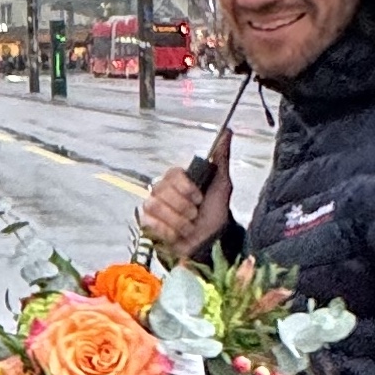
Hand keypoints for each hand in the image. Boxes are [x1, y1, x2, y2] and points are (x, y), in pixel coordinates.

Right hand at [141, 130, 233, 261]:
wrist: (210, 242)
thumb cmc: (214, 214)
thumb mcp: (221, 184)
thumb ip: (221, 158)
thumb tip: (227, 132)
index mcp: (178, 178)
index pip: (172, 174)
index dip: (186, 188)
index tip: (199, 198)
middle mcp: (162, 190)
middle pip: (161, 190)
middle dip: (183, 207)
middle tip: (195, 214)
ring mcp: (153, 207)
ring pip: (154, 205)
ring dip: (177, 220)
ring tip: (188, 226)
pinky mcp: (147, 224)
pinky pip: (149, 222)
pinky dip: (168, 231)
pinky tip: (177, 234)